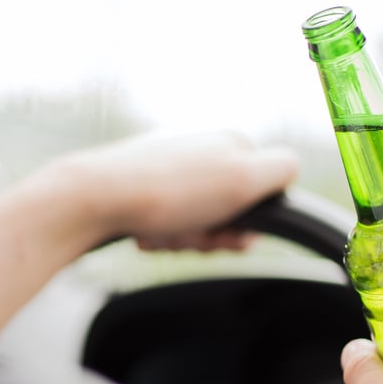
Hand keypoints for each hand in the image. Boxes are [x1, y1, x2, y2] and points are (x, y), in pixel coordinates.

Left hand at [50, 131, 298, 250]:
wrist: (93, 199)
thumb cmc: (167, 192)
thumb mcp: (242, 178)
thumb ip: (281, 170)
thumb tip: (289, 171)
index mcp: (229, 144)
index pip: (264, 195)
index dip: (249, 223)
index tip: (229, 233)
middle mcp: (201, 150)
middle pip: (227, 213)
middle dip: (211, 235)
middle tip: (190, 235)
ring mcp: (170, 167)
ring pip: (196, 223)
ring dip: (183, 239)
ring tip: (161, 234)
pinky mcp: (140, 187)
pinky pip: (165, 224)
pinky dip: (159, 237)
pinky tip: (144, 235)